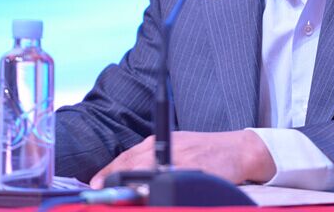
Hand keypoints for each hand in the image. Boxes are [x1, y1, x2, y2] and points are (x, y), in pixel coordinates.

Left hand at [89, 130, 274, 188]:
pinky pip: (174, 177)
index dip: (109, 171)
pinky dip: (161, 183)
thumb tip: (126, 175)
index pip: (127, 156)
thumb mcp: (176, 146)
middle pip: (134, 161)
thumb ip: (152, 157)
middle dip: (115, 177)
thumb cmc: (205, 150)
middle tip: (101, 191)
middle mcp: (167, 145)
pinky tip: (152, 193)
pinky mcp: (197, 168)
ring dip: (133, 181)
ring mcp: (182, 157)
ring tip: (121, 193)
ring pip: (150, 168)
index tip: (95, 184)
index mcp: (160, 140)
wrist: (237, 149)